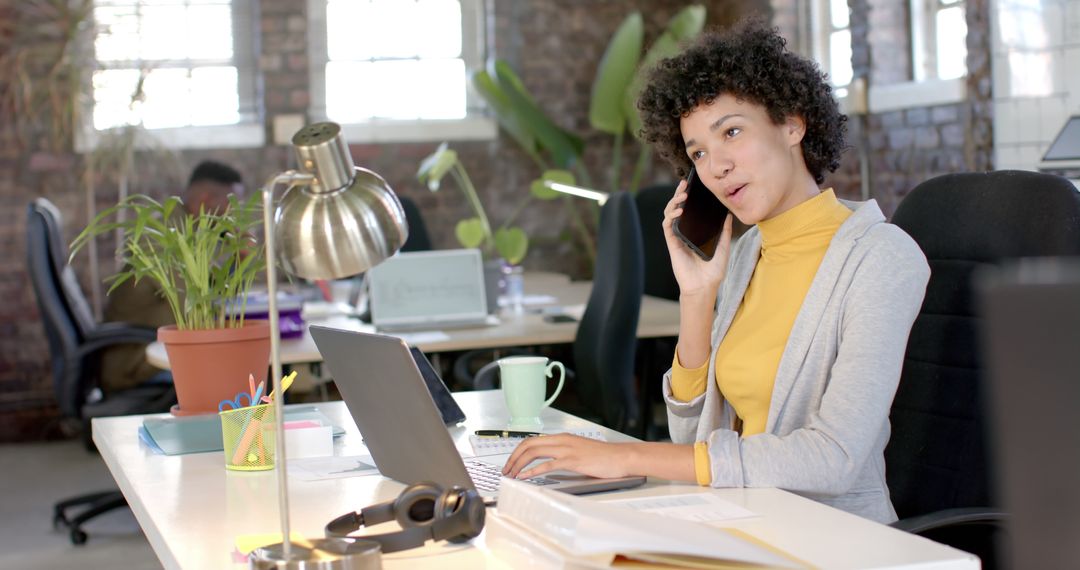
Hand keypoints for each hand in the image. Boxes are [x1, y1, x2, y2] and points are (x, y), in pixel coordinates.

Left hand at [501, 434, 635, 479]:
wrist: (621, 457)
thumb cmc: (604, 457)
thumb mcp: (580, 452)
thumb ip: (564, 454)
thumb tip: (550, 463)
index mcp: (563, 438)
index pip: (533, 440)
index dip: (518, 451)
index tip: (511, 463)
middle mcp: (562, 440)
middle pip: (529, 444)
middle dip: (513, 457)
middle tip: (506, 470)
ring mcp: (567, 449)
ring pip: (534, 451)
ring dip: (519, 463)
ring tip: (511, 474)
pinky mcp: (573, 460)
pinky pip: (547, 464)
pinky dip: (533, 471)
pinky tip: (525, 477)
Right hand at [662, 180, 733, 297]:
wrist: (704, 287)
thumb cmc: (713, 271)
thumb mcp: (723, 247)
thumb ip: (724, 231)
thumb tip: (728, 215)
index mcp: (695, 232)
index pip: (689, 210)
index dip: (688, 197)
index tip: (692, 186)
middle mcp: (684, 233)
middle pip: (677, 208)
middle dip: (678, 194)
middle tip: (684, 184)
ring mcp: (677, 238)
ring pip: (669, 215)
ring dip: (673, 202)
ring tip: (682, 195)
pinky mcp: (672, 244)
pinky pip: (668, 227)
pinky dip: (671, 216)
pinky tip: (679, 211)